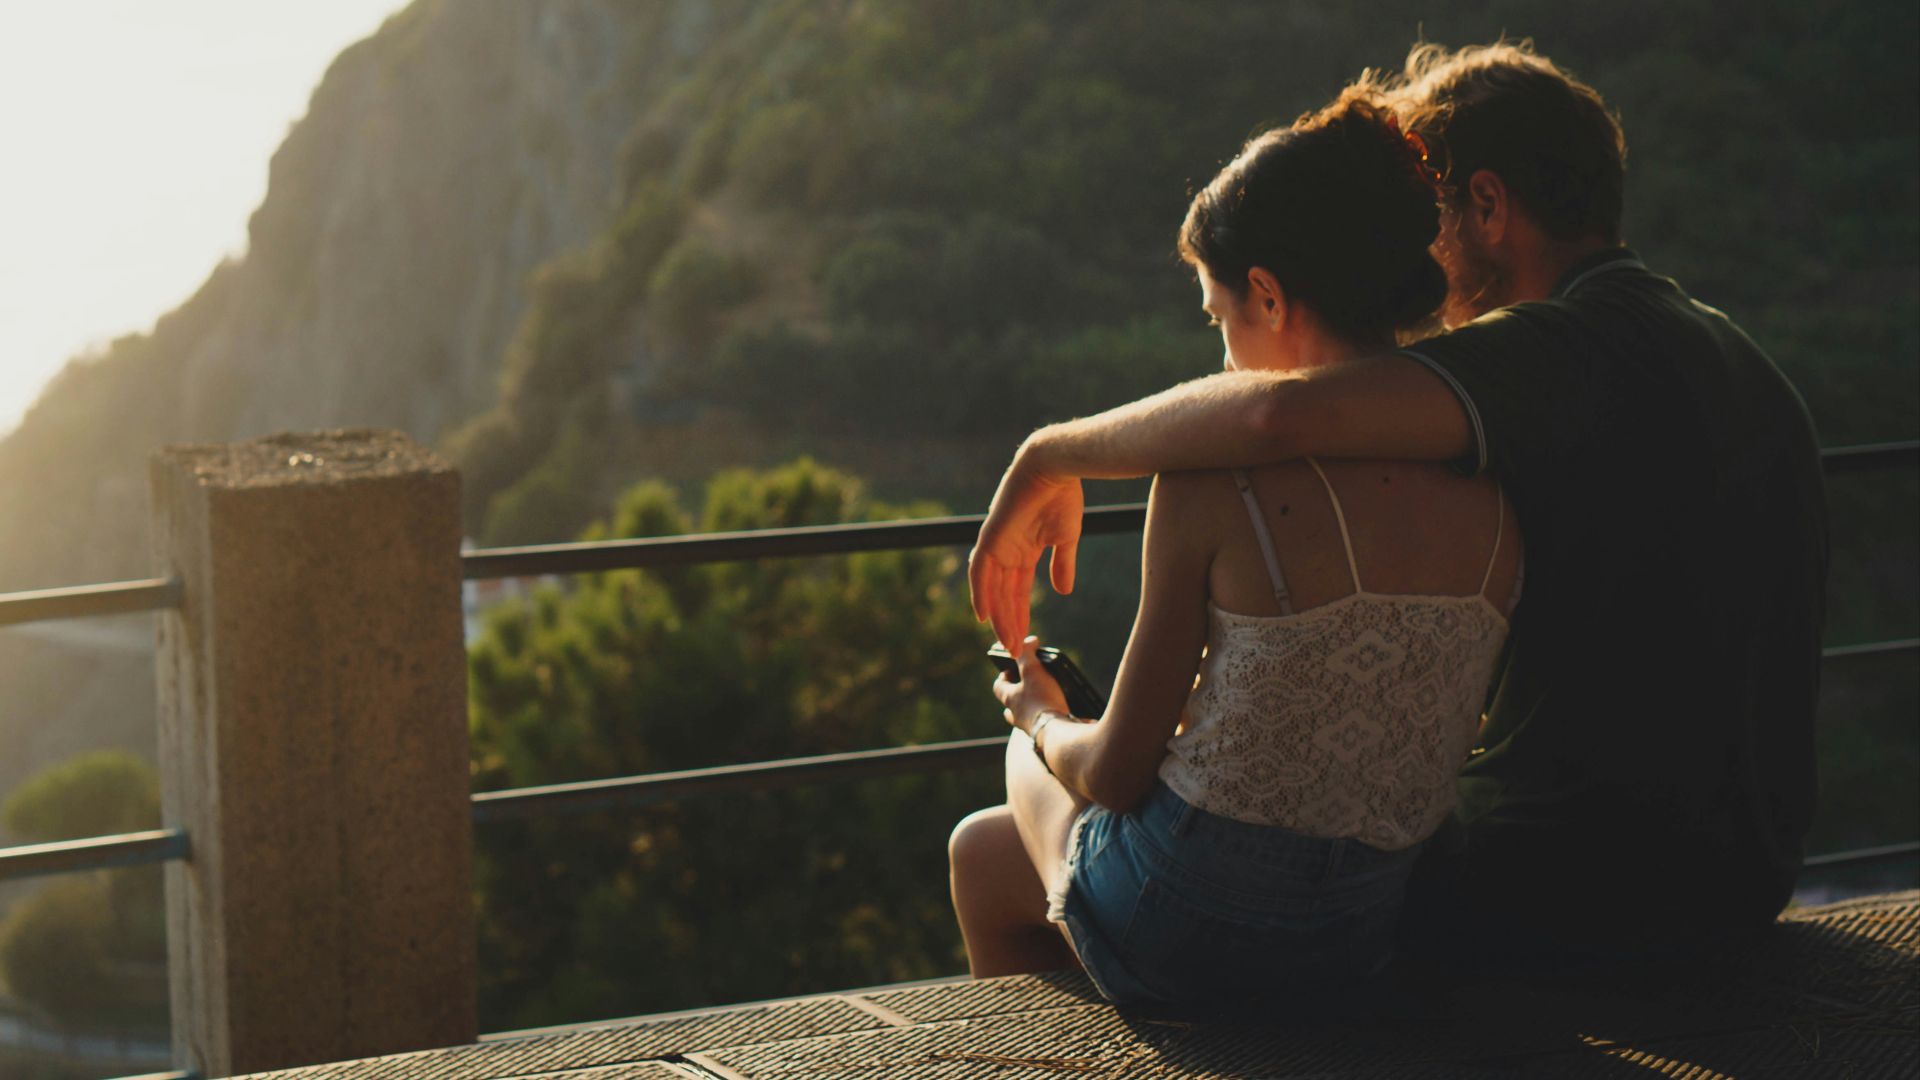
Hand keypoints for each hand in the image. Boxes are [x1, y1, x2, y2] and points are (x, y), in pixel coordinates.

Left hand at [969, 442, 1083, 655]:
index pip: (1017, 590)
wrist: (1056, 467)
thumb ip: (1062, 565)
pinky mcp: (991, 536)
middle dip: (1008, 622)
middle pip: (1003, 594)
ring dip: (997, 615)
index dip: (1019, 614)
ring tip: (1006, 640)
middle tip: (1014, 648)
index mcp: (1024, 551)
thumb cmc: (1063, 497)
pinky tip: (983, 615)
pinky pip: (980, 570)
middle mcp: (1007, 551)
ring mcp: (997, 544)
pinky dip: (980, 592)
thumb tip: (1063, 591)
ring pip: (991, 588)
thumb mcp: (1066, 539)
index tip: (1024, 637)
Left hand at [992, 635, 1072, 733]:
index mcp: (1010, 700)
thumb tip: (1028, 641)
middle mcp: (1017, 716)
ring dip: (1032, 709)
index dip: (1003, 676)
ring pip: (1026, 717)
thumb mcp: (1032, 670)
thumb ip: (1027, 653)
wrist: (1058, 734)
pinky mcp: (1046, 736)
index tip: (1010, 669)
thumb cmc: (1042, 700)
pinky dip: (1049, 719)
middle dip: (1018, 695)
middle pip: (1011, 705)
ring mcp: (1030, 728)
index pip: (999, 686)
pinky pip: (1044, 726)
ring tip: (1046, 699)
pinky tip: (1061, 713)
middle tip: (1029, 685)